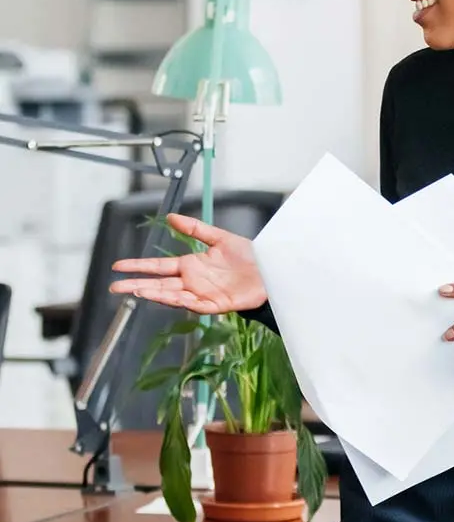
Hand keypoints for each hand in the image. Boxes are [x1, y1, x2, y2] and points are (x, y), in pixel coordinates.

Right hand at [109, 214, 265, 314]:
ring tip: (134, 291)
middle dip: (136, 285)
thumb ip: (195, 229)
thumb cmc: (249, 257)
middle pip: (159, 284)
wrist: (272, 271)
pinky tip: (164, 297)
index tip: (118, 266)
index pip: (158, 266)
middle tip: (114, 287)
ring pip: (171, 296)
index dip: (139, 266)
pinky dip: (178, 301)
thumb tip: (171, 217)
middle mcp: (192, 281)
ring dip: (153, 294)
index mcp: (191, 265)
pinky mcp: (215, 304)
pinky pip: (193, 304)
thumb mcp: (220, 238)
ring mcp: (202, 294)